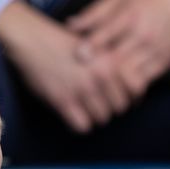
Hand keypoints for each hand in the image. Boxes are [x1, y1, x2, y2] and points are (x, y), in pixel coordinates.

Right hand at [0, 2, 133, 132]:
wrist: (33, 40)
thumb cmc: (62, 44)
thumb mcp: (94, 47)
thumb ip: (111, 65)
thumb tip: (126, 91)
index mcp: (111, 60)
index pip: (136, 90)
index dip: (130, 97)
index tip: (120, 99)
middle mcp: (100, 75)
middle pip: (119, 108)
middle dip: (110, 107)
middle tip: (97, 104)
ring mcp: (82, 89)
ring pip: (101, 119)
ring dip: (93, 116)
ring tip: (83, 108)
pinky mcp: (64, 101)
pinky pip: (82, 126)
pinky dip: (79, 124)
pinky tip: (73, 114)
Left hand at [67, 0, 169, 85]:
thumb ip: (95, 13)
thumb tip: (70, 25)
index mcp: (130, 16)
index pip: (103, 38)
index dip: (87, 48)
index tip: (77, 55)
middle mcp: (144, 36)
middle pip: (114, 62)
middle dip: (96, 72)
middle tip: (82, 78)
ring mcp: (156, 51)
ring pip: (127, 77)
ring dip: (111, 84)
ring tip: (97, 86)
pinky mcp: (164, 62)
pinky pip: (142, 82)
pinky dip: (126, 87)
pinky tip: (116, 87)